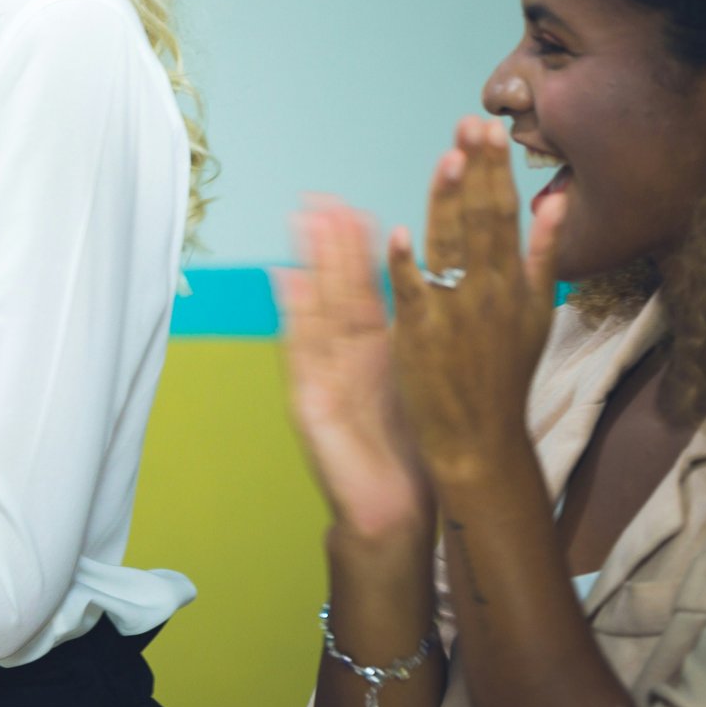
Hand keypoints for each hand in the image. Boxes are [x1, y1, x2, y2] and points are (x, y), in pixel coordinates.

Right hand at [275, 199, 432, 546]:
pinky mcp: (309, 398)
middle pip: (334, 288)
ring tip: (303, 221)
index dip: (355, 247)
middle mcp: (343, 355)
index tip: (350, 206)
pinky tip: (285, 279)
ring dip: (309, 264)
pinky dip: (294, 313)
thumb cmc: (408, 448)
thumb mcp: (415, 383)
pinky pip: (303, 349)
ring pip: (316, 307)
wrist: (390, 508)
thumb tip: (420, 294)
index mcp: (373, 349)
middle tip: (320, 199)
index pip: (362, 288)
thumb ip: (412, 341)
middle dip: (327, 243)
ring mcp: (322, 373)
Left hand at [387, 117, 564, 482]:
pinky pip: (411, 294)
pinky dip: (406, 266)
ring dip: (449, 203)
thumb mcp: (536, 313)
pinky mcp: (419, 336)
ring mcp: (453, 313)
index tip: (489, 130)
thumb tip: (556, 200)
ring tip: (449, 158)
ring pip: (449, 247)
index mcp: (512, 283)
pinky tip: (399, 233)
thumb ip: (544, 255)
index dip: (495, 171)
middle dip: (476, 171)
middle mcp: (486, 293)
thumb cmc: (505, 374)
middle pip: (480, 221)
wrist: (481, 438)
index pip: (504, 215)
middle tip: (470, 123)